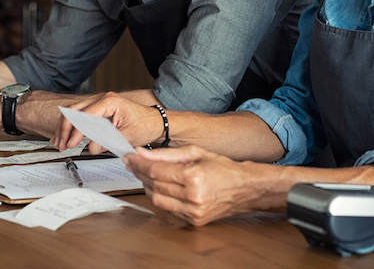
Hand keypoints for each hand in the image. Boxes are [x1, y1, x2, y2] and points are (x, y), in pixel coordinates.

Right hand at [51, 92, 162, 153]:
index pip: (85, 115)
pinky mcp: (98, 110)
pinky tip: (63, 136)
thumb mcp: (127, 136)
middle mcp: (102, 99)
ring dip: (65, 128)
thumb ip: (108, 141)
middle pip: (74, 110)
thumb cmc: (146, 125)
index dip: (76, 131)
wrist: (155, 122)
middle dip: (65, 128)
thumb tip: (91, 147)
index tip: (71, 144)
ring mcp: (99, 103)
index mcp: (110, 101)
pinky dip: (71, 126)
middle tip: (62, 144)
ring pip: (74, 112)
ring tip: (60, 143)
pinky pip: (80, 115)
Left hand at [123, 145, 259, 225]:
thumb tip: (141, 153)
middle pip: (153, 185)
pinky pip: (166, 211)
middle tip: (134, 163)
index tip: (129, 157)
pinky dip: (159, 199)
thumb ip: (165, 153)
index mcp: (193, 176)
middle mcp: (193, 197)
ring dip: (148, 187)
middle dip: (140, 173)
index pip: (155, 170)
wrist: (244, 188)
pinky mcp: (193, 221)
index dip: (138, 163)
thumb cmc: (222, 167)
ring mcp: (193, 212)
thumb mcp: (195, 152)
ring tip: (148, 174)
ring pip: (156, 200)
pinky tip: (160, 188)